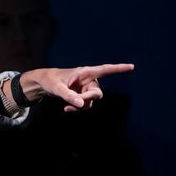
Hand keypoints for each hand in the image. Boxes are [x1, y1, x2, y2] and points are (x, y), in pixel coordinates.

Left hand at [20, 64, 134, 111]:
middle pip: (97, 93)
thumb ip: (68, 95)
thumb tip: (80, 104)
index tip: (132, 66)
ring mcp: (86, 89)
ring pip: (91, 102)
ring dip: (81, 107)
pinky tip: (66, 109)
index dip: (118, 68)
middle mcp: (88, 80)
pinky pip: (85, 105)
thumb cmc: (50, 81)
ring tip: (67, 107)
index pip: (105, 69)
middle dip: (87, 100)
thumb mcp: (57, 88)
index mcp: (84, 72)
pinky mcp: (82, 96)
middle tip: (75, 103)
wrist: (44, 83)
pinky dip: (77, 109)